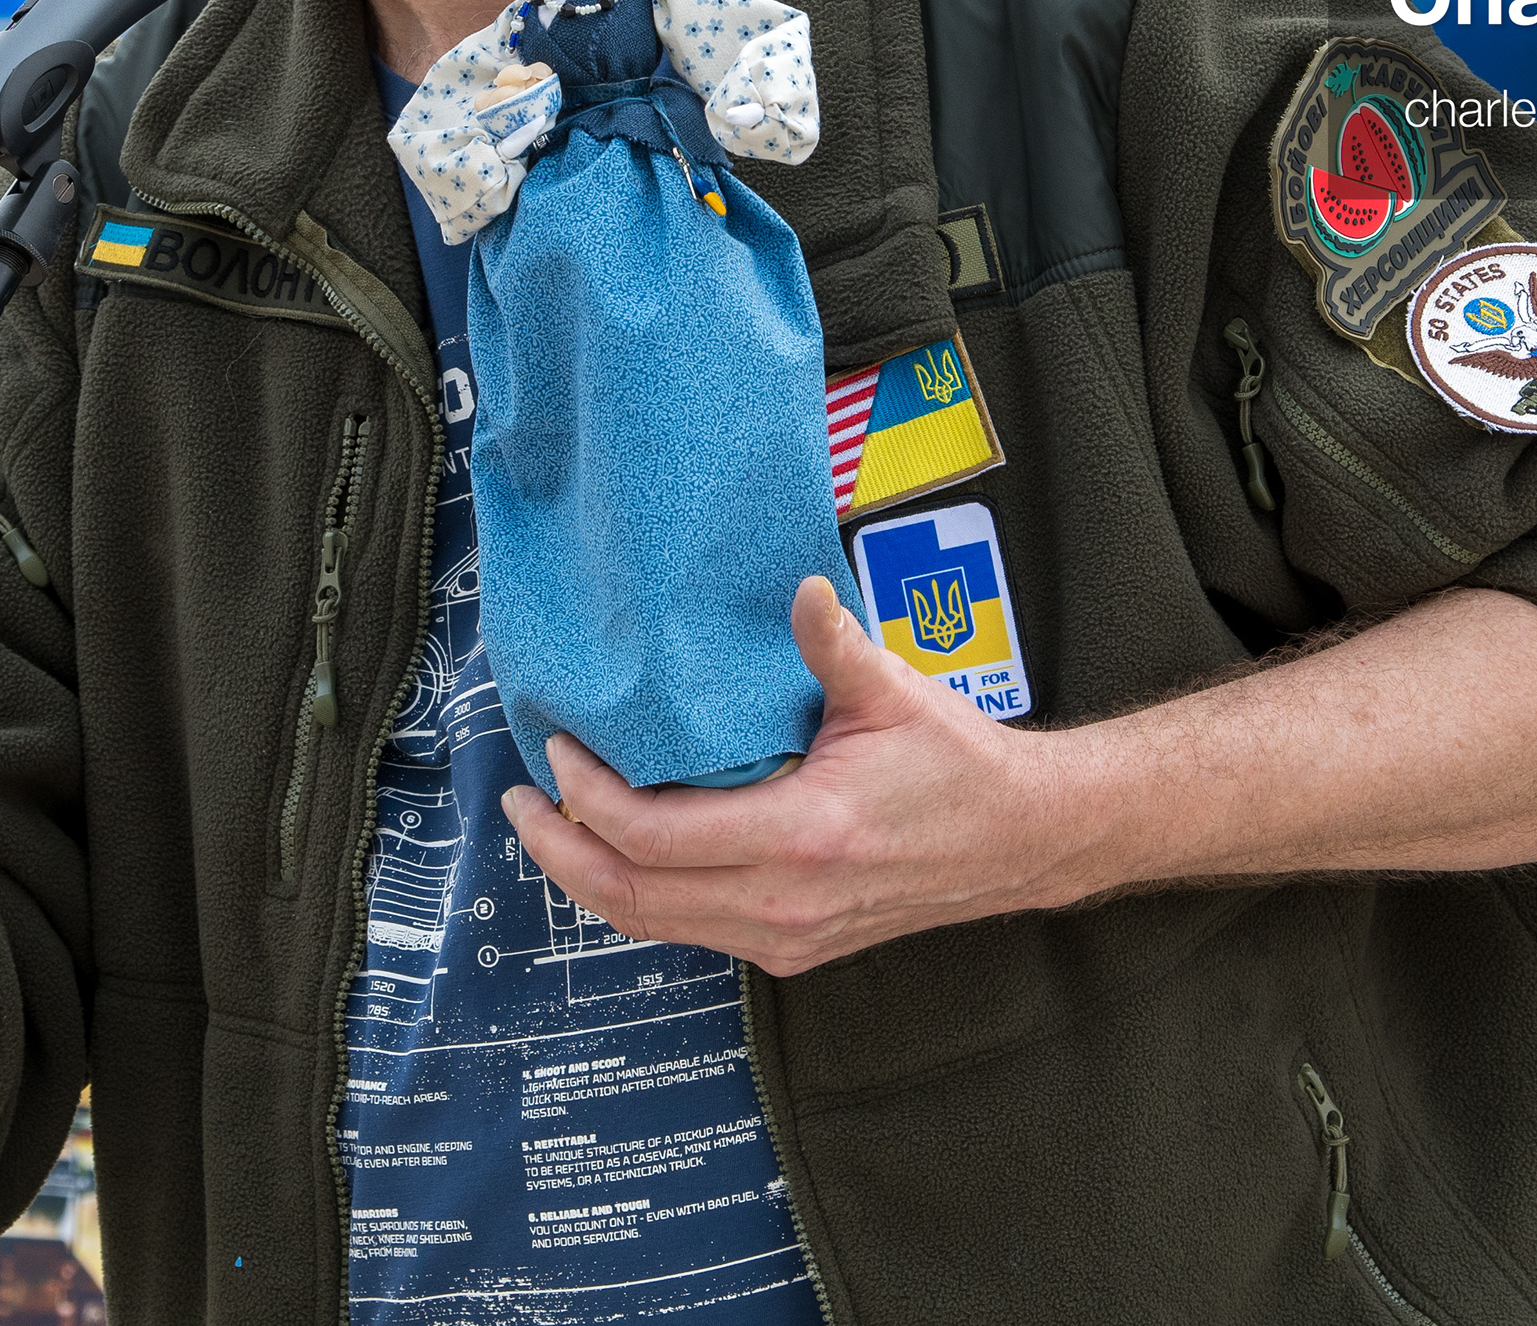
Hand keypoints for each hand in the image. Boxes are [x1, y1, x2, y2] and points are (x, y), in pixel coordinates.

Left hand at [502, 576, 1093, 976]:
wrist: (1019, 840)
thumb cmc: (957, 765)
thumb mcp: (894, 694)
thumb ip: (834, 643)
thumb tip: (801, 588)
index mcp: (801, 837)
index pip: (653, 838)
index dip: (588, 798)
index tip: (557, 751)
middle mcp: (784, 903)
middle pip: (632, 896)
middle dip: (559, 850)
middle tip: (517, 803)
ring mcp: (787, 936)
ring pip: (654, 924)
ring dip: (589, 879)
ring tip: (549, 827)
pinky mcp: (792, 948)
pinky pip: (689, 932)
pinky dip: (639, 896)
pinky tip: (617, 855)